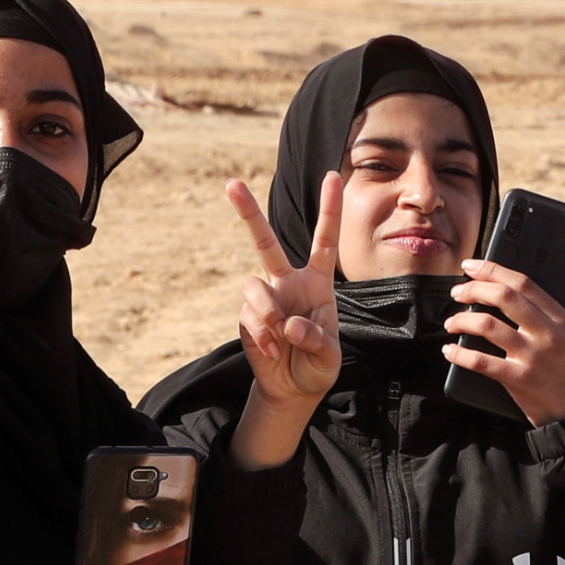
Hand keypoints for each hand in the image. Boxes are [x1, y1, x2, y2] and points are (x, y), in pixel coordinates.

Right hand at [230, 176, 341, 405]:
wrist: (294, 389)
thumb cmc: (318, 365)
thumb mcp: (329, 355)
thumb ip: (315, 337)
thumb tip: (288, 322)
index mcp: (317, 282)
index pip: (325, 241)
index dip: (329, 209)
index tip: (333, 176)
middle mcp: (288, 283)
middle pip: (265, 243)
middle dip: (248, 213)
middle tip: (231, 184)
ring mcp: (265, 299)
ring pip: (253, 285)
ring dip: (267, 311)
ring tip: (281, 337)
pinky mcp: (247, 317)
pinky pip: (249, 316)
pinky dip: (263, 335)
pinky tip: (273, 351)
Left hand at [443, 258, 564, 426]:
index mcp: (562, 319)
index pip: (524, 283)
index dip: (493, 270)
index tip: (472, 266)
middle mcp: (546, 334)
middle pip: (503, 297)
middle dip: (473, 289)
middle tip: (457, 292)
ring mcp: (531, 357)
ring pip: (488, 325)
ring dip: (462, 320)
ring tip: (451, 321)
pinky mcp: (518, 380)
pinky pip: (481, 362)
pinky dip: (460, 354)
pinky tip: (450, 351)